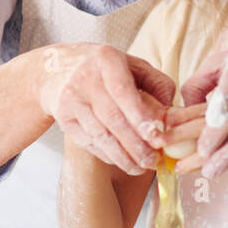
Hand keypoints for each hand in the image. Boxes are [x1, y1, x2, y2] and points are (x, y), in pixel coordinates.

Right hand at [38, 43, 175, 173]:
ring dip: (123, 156)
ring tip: (142, 167)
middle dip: (136, 145)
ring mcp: (71, 99)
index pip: (123, 91)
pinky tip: (124, 161)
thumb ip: (157, 84)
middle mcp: (84, 79)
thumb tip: (170, 113)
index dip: (140, 116)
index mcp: (106, 59)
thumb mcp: (133, 65)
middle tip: (154, 161)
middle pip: (112, 118)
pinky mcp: (63, 118)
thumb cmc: (106, 69)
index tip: (157, 136)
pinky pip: (89, 142)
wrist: (57, 69)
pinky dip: (108, 155)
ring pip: (100, 135)